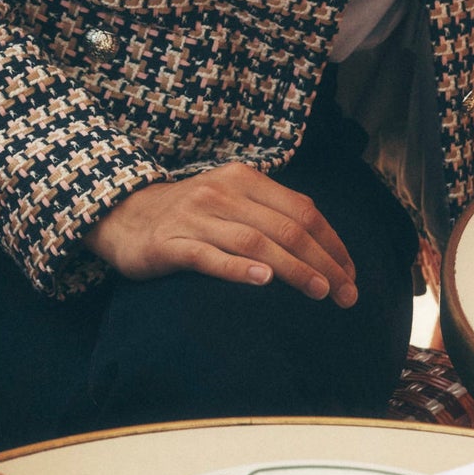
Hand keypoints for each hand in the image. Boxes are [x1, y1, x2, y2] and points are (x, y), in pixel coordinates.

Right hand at [84, 163, 357, 306]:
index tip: (351, 275)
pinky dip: (238, 269)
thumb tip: (323, 246)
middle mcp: (221, 192)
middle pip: (286, 228)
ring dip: (293, 268)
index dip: (332, 243)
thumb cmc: (188, 214)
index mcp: (243, 178)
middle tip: (346, 295)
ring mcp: (195, 217)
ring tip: (319, 292)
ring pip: (255, 242)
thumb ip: (269, 213)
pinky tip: (262, 281)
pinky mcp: (170, 244)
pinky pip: (209, 256)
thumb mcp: (230, 199)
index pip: (302, 210)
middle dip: (323, 262)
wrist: (122, 215)